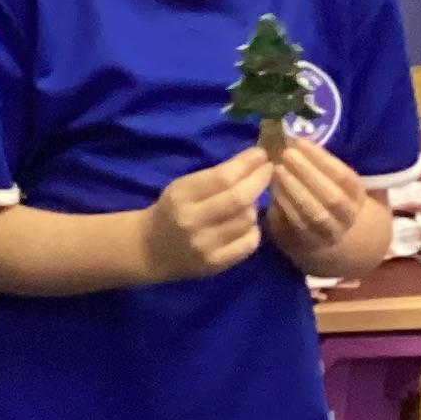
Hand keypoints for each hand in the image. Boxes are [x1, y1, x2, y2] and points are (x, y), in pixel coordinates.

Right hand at [142, 146, 269, 281]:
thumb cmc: (171, 210)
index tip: (261, 155)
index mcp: (180, 196)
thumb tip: (255, 161)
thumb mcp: (183, 187)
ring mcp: (205, 245)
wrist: (151, 250)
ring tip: (248, 202)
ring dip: (253, 206)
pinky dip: (253, 229)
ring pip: (247, 220)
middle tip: (269, 171)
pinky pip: (249, 243)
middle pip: (238, 199)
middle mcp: (192, 221)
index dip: (246, 165)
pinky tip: (246, 225)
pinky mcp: (215, 264)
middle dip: (259, 181)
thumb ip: (215, 177)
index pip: (221, 178)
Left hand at [266, 137, 374, 274]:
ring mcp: (327, 235)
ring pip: (313, 216)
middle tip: (286, 154)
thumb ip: (334, 166)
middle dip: (308, 174)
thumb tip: (308, 136)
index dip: (323, 160)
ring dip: (293, 191)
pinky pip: (294, 229)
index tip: (300, 142)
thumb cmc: (339, 202)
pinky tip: (271, 191)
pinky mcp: (306, 245)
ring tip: (276, 170)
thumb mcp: (348, 186)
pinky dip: (283, 209)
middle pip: (331, 198)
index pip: (346, 179)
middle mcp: (346, 219)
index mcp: (359, 199)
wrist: (341, 246)